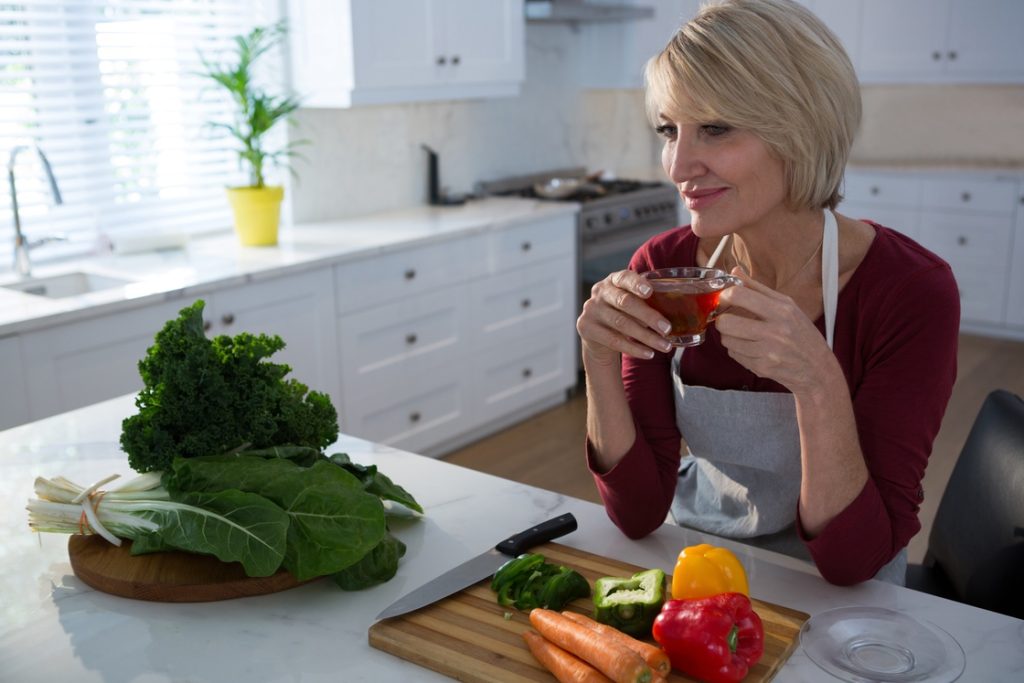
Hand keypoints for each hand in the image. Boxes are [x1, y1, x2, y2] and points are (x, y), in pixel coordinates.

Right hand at [576, 270, 672, 364]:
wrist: (597, 333)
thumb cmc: (623, 313)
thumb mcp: (633, 302)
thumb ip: (647, 301)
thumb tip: (676, 313)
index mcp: (614, 280)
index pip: (624, 277)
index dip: (636, 284)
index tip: (650, 291)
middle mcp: (600, 291)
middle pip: (624, 302)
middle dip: (648, 316)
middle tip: (667, 328)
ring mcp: (591, 309)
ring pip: (621, 324)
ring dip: (646, 337)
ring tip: (665, 346)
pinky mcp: (586, 327)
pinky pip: (613, 340)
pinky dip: (634, 348)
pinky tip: (648, 353)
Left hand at [714, 268, 833, 393]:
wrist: (818, 368)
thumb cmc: (803, 335)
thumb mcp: (787, 306)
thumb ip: (758, 288)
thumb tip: (735, 271)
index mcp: (782, 310)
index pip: (739, 295)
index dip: (724, 296)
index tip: (724, 300)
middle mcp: (775, 330)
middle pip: (726, 322)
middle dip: (722, 320)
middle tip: (729, 320)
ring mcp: (768, 351)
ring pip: (726, 340)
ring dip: (730, 337)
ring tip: (744, 336)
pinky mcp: (762, 368)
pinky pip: (734, 355)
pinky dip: (738, 351)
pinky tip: (752, 349)